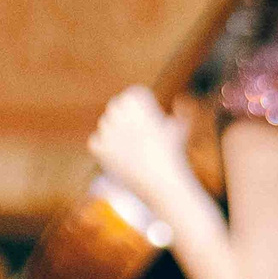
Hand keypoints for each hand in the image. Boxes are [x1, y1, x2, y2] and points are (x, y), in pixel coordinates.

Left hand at [90, 86, 193, 209]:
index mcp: (139, 102)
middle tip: (135, 136)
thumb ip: (182, 114)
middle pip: (115, 107)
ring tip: (131, 149)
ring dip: (114, 133)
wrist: (161, 182)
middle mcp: (121, 112)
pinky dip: (104, 149)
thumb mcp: (180, 130)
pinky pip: (95, 142)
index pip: (130, 96)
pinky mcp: (99, 147)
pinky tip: (118, 157)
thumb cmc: (174, 156)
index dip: (137, 109)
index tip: (145, 123)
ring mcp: (108, 130)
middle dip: (124, 119)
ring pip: (105, 124)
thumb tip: (180, 103)